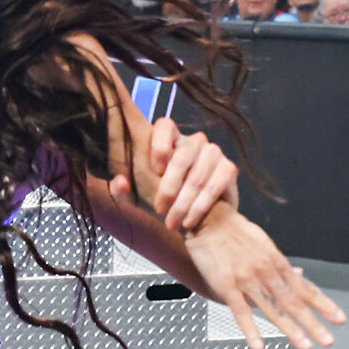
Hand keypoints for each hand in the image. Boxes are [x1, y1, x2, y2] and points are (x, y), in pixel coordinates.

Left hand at [110, 116, 238, 231]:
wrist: (196, 218)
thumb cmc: (162, 201)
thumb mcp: (137, 197)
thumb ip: (122, 190)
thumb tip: (120, 181)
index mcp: (169, 139)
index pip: (165, 125)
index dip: (159, 145)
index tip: (154, 170)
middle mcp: (194, 141)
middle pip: (182, 157)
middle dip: (168, 188)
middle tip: (159, 209)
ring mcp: (213, 153)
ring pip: (197, 176)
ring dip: (183, 203)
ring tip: (172, 223)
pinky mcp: (229, 168)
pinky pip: (214, 186)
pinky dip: (199, 207)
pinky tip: (189, 221)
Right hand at [183, 211, 344, 348]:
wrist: (208, 220)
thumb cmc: (235, 232)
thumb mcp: (263, 243)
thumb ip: (280, 263)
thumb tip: (300, 274)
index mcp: (276, 262)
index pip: (304, 288)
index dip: (323, 304)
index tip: (339, 319)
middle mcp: (265, 271)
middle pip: (293, 301)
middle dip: (312, 323)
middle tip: (327, 340)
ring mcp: (246, 279)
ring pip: (271, 308)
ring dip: (289, 329)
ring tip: (304, 345)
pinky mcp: (226, 285)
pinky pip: (240, 310)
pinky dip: (250, 329)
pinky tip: (258, 344)